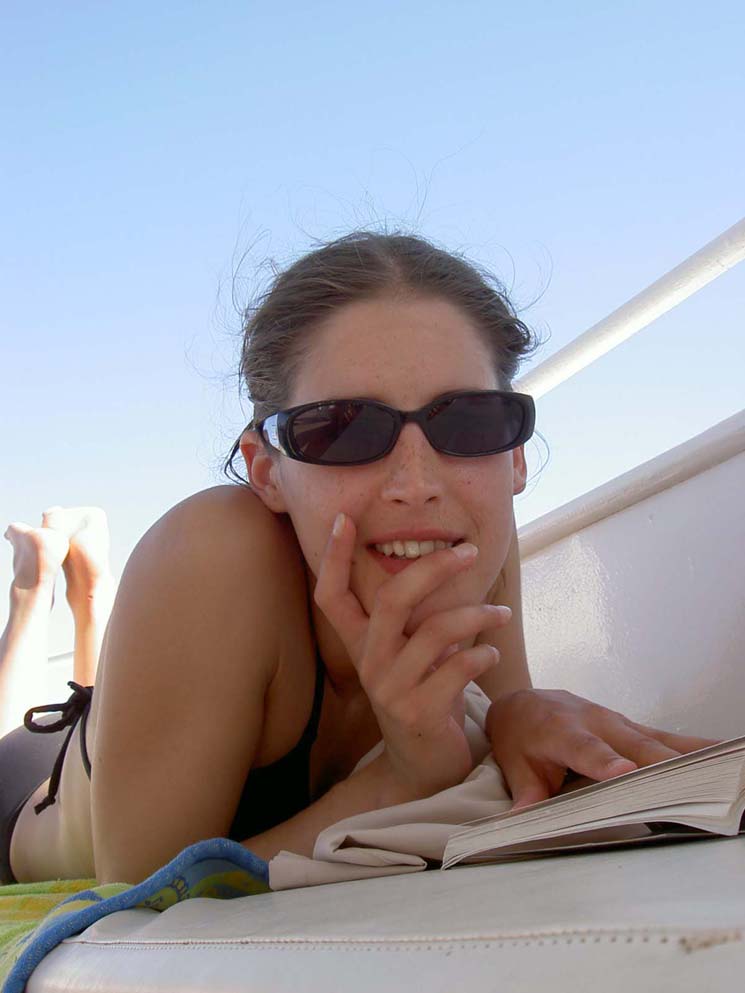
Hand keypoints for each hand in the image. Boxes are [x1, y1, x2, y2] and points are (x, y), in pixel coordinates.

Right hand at [313, 513, 512, 799]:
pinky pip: (457, 669)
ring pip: (434, 632)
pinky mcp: (418, 713)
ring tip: (501, 612)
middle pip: (391, 599)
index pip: (331, 595)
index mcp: (360, 643)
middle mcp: (368, 663)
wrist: (425, 765)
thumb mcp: (409, 653)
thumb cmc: (424, 694)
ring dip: (476, 615)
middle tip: (469, 552)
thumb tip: (442, 563)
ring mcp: (390, 689)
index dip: (333, 557)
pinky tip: (490, 652)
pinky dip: (481, 654)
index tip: (344, 518)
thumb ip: (413, 618)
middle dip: (433, 568)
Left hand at [486, 688, 719, 809]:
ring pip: (657, 741)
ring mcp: (619, 723)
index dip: (606, 762)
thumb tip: (522, 822)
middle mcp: (596, 722)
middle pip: (634, 747)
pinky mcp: (632, 728)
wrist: (524, 704)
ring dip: (687, 757)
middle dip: (661, 767)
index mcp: (562, 731)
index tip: (626, 773)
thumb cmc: (520, 738)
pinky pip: (666, 738)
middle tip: (690, 787)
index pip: (587, 749)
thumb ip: (526, 793)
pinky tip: (722, 754)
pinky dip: (694, 748)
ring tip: (721, 770)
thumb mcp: (515, 765)